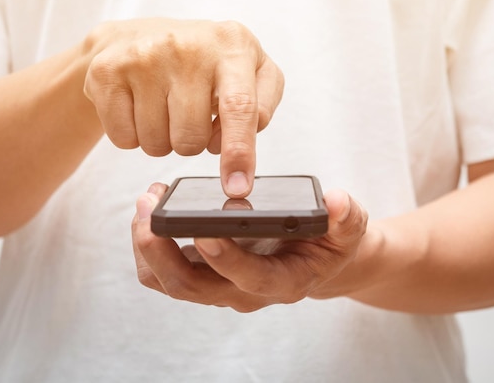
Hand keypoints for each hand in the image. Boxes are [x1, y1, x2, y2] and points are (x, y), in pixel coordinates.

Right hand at [83, 18, 283, 196]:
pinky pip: (124, 139)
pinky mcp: (108, 71)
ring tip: (164, 107)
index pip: (240, 107)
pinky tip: (139, 106)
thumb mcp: (248, 72)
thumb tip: (240, 156)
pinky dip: (133, 135)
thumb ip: (259, 109)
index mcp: (233, 44)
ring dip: (162, 140)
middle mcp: (188, 46)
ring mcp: (145, 57)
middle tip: (189, 115)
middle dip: (193, 143)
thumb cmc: (203, 63)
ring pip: (157, 144)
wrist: (137, 36)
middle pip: (192, 138)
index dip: (239, 153)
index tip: (237, 188)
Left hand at [131, 183, 367, 311]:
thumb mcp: (348, 228)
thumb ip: (346, 217)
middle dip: (163, 251)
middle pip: (192, 287)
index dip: (226, 259)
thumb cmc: (328, 243)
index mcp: (281, 282)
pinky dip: (150, 246)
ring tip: (145, 204)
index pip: (249, 279)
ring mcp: (220, 286)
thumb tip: (336, 201)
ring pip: (171, 283)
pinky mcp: (204, 273)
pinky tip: (153, 211)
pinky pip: (164, 272)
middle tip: (149, 208)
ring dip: (149, 249)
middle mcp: (244, 292)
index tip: (204, 229)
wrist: (315, 260)